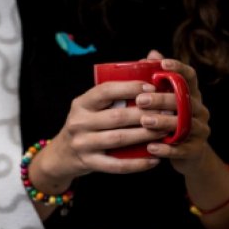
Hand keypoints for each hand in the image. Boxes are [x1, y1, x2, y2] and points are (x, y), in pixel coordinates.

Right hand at [37, 82, 163, 186]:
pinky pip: (117, 165)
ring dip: (145, 136)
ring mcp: (83, 144)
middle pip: (117, 116)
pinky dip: (137, 164)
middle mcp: (79, 122)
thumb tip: (146, 64)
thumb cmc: (86, 125)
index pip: (105, 91)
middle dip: (145, 114)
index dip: (130, 88)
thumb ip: (113, 93)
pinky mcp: (89, 163)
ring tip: (164, 132)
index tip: (152, 89)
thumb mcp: (90, 107)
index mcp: (81, 103)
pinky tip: (154, 159)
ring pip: (119, 139)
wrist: (61, 155)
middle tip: (167, 112)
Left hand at [137, 50, 214, 177]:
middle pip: (184, 101)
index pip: (190, 77)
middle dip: (162, 99)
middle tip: (141, 100)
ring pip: (184, 125)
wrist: (190, 156)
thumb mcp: (168, 103)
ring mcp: (200, 131)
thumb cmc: (172, 124)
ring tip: (144, 122)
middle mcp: (200, 111)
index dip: (178, 68)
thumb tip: (151, 54)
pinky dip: (166, 149)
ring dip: (164, 122)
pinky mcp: (196, 150)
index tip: (162, 64)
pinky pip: (182, 149)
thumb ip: (160, 81)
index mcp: (192, 96)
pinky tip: (151, 147)